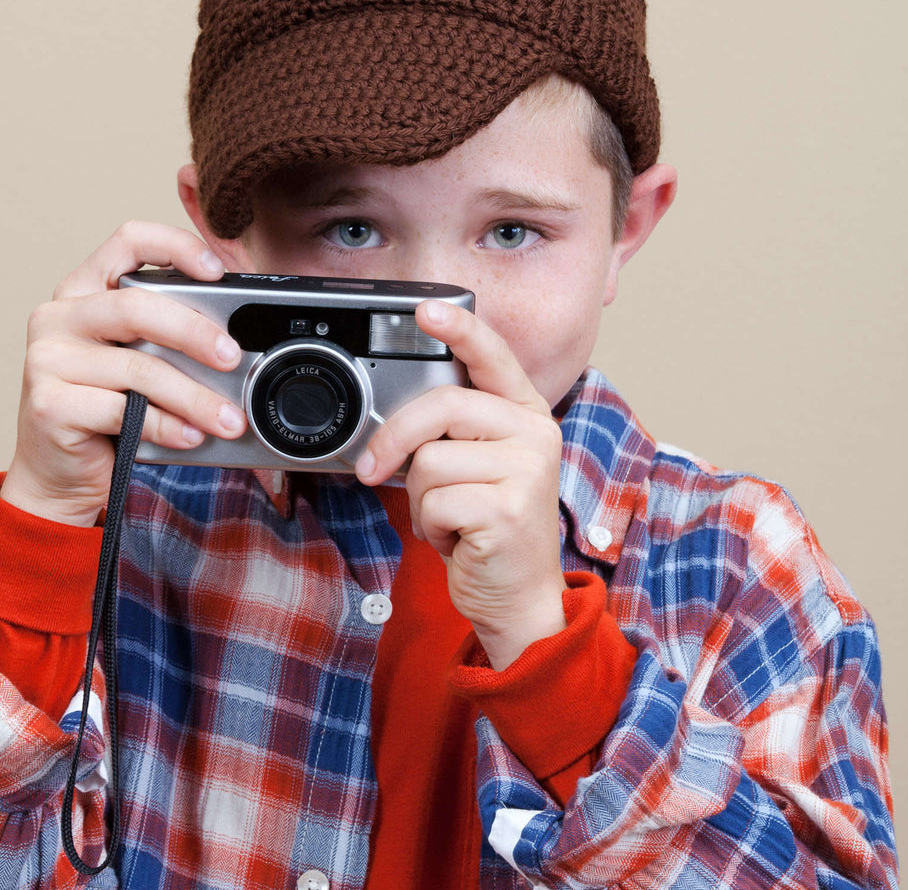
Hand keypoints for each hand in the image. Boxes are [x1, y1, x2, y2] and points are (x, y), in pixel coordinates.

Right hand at [0, 222, 246, 525]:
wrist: (56, 474)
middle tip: (232, 357)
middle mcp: (59, 316)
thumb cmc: (105, 412)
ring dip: (193, 397)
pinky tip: (189, 436)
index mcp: (83, 290)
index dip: (176, 245)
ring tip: (227, 419)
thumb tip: (234, 341)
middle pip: (137, 306)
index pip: (128, 241)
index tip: (216, 270)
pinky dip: (166, 426)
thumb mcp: (135, 361)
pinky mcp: (49, 404)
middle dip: (195, 332)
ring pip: (138, 368)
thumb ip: (165, 338)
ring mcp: (48, 359)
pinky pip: (123, 411)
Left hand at [354, 299, 566, 668]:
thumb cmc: (487, 527)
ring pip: (429, 460)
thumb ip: (450, 433)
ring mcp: (527, 471)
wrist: (519, 597)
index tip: (425, 310)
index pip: (493, 356)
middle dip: (394, 439)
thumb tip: (392, 420)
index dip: (459, 329)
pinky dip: (428, 526)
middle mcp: (534, 434)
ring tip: (448, 517)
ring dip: (419, 498)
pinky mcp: (508, 510)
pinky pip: (432, 501)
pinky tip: (456, 538)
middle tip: (372, 470)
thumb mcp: (476, 467)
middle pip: (441, 406)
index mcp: (525, 414)